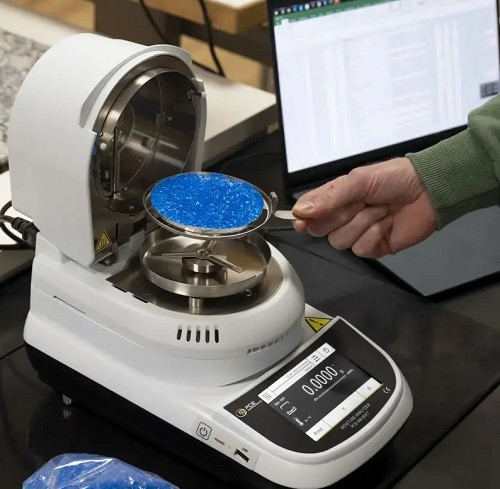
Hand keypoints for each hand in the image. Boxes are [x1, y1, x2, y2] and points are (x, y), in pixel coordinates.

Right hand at [291, 158, 436, 257]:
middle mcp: (343, 217)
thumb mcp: (359, 181)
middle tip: (359, 203)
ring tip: (380, 210)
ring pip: (339, 241)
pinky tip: (386, 224)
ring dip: (361, 223)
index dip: (303, 217)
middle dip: (339, 216)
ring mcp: (358, 233)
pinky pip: (360, 249)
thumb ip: (330, 197)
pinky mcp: (373, 247)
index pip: (310, 211)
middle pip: (320, 229)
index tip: (301, 221)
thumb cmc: (393, 179)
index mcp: (336, 198)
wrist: (429, 190)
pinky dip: (374, 234)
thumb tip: (300, 212)